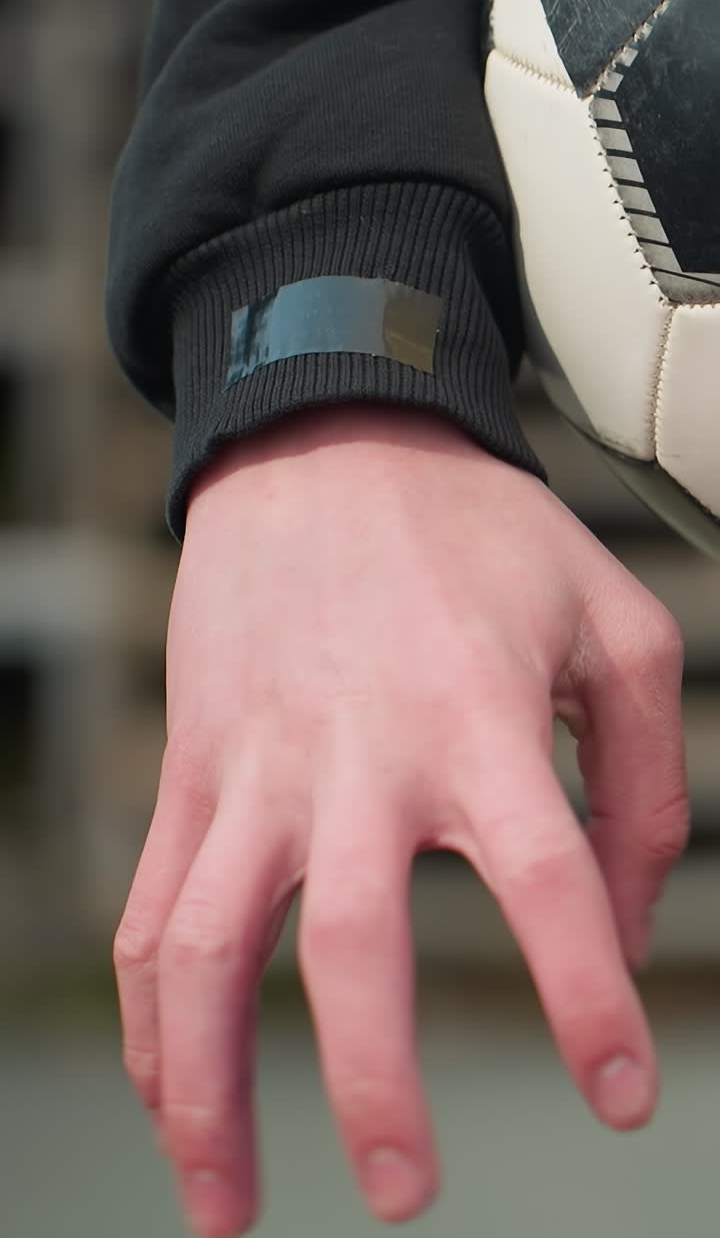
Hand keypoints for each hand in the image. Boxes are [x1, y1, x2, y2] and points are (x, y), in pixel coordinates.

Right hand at [114, 404, 687, 1236]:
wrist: (323, 444)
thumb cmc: (476, 531)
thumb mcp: (611, 619)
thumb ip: (647, 775)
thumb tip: (625, 922)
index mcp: (479, 715)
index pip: (548, 883)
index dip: (587, 1002)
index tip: (619, 1098)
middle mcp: (358, 754)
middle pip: (354, 946)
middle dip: (376, 1087)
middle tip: (408, 1193)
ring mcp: (256, 764)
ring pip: (207, 947)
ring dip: (205, 1090)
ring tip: (225, 1206)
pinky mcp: (195, 766)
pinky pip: (155, 904)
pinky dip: (152, 1013)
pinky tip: (170, 1087)